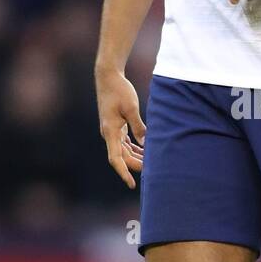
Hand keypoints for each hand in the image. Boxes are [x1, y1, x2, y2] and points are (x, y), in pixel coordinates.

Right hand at [95, 67, 144, 187]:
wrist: (108, 77)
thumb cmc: (119, 90)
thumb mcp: (131, 108)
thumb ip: (138, 127)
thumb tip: (146, 144)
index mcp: (110, 131)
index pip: (116, 159)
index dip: (124, 173)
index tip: (132, 184)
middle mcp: (109, 134)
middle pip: (122, 157)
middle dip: (135, 165)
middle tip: (153, 171)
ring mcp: (111, 130)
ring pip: (123, 150)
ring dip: (135, 157)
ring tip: (151, 162)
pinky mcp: (115, 125)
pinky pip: (124, 142)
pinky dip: (134, 148)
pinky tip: (144, 150)